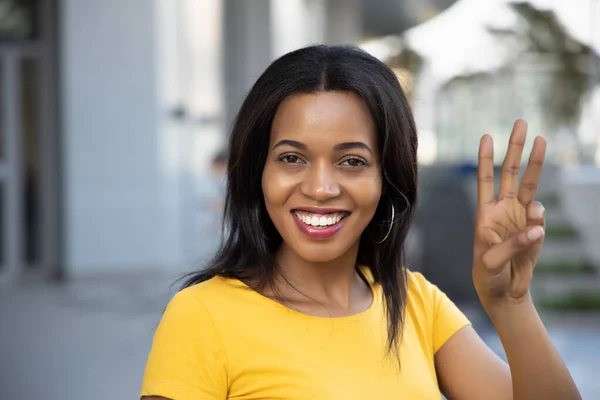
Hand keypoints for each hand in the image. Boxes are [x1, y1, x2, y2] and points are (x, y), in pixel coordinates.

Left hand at [472, 119, 546, 310]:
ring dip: (536, 162)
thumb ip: (512, 244)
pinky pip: (540, 217)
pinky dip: (538, 221)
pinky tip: (532, 235)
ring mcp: (521, 217)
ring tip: (542, 140)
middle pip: (510, 172)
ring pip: (531, 184)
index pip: (485, 180)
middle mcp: (503, 210)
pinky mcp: (536, 230)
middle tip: (521, 122)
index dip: (485, 159)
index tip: (487, 136)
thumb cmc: (488, 275)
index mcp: (484, 214)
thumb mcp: (491, 261)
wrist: (504, 292)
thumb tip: (537, 225)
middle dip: (515, 147)